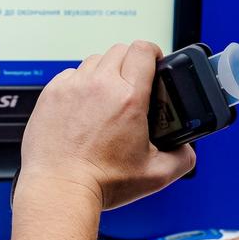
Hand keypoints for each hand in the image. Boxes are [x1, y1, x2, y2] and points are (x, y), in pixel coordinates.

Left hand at [18, 41, 194, 210]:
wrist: (59, 190)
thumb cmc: (101, 183)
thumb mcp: (154, 175)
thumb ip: (181, 158)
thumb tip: (187, 149)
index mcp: (128, 98)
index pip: (143, 50)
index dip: (153, 52)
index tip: (154, 62)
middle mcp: (99, 85)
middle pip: (120, 50)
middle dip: (131, 63)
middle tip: (133, 83)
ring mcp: (72, 87)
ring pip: (94, 61)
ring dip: (105, 72)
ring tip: (107, 97)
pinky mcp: (51, 94)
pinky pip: (71, 75)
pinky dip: (80, 84)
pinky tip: (84, 106)